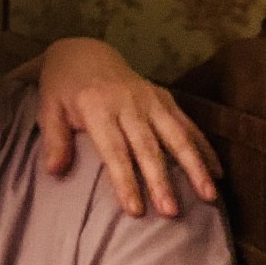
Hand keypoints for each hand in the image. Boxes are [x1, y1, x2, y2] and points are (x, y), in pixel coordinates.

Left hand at [36, 39, 219, 216]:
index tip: (135, 210)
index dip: (125, 180)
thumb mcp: (48, 108)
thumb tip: (54, 171)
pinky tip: (217, 172)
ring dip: (193, 166)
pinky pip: (187, 124)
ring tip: (208, 196)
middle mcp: (128, 102)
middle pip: (148, 147)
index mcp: (97, 106)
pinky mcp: (164, 98)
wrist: (84, 53)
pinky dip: (204, 147)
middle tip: (171, 212)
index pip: (114, 150)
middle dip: (161, 180)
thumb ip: (54, 139)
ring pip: (176, 135)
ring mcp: (150, 99)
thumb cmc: (63, 88)